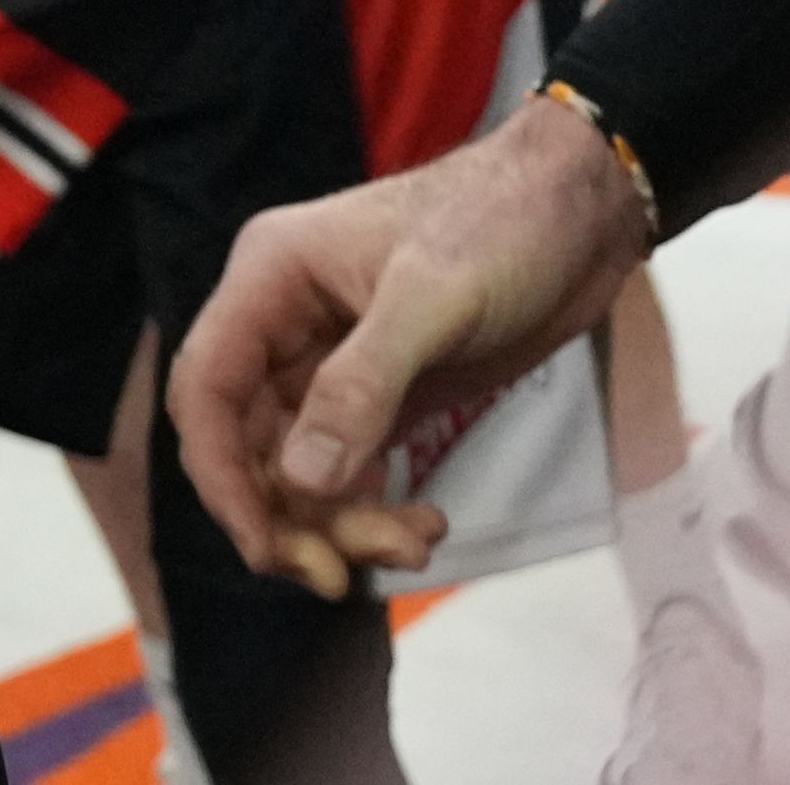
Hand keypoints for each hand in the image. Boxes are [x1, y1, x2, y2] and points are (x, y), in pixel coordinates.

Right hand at [170, 94, 656, 600]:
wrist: (582, 215)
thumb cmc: (504, 227)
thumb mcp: (433, 299)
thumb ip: (361, 386)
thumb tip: (300, 481)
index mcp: (272, 280)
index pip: (207, 388)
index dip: (220, 475)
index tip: (268, 548)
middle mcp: (286, 325)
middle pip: (246, 446)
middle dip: (289, 517)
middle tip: (345, 573)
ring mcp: (332, 366)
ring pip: (297, 472)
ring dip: (339, 524)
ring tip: (415, 543)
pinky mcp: (380, 397)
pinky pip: (346, 472)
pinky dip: (372, 511)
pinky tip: (426, 523)